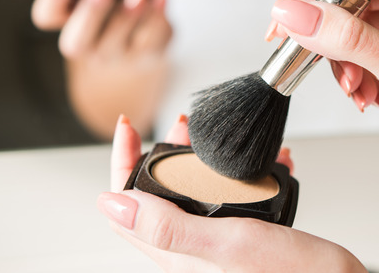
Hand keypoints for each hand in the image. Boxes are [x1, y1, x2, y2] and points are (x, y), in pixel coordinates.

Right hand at [13, 0, 172, 135]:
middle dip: (90, 12)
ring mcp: (117, 55)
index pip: (45, 18)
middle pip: (78, 40)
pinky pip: (151, 40)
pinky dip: (157, 18)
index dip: (50, 0)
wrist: (145, 22)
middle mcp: (87, 45)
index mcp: (66, 21)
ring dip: (128, 16)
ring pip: (117, 41)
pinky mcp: (148, 55)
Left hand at [98, 115, 363, 272]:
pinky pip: (232, 198)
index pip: (127, 207)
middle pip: (159, 193)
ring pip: (194, 191)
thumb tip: (112, 204)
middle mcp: (192, 248)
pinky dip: (246, 174)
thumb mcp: (227, 242)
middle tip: (182, 126)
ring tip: (219, 139)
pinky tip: (267, 164)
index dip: (122, 163)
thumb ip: (169, 226)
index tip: (129, 128)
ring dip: (204, 159)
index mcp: (177, 253)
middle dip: (166, 152)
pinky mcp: (245, 234)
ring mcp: (218, 240)